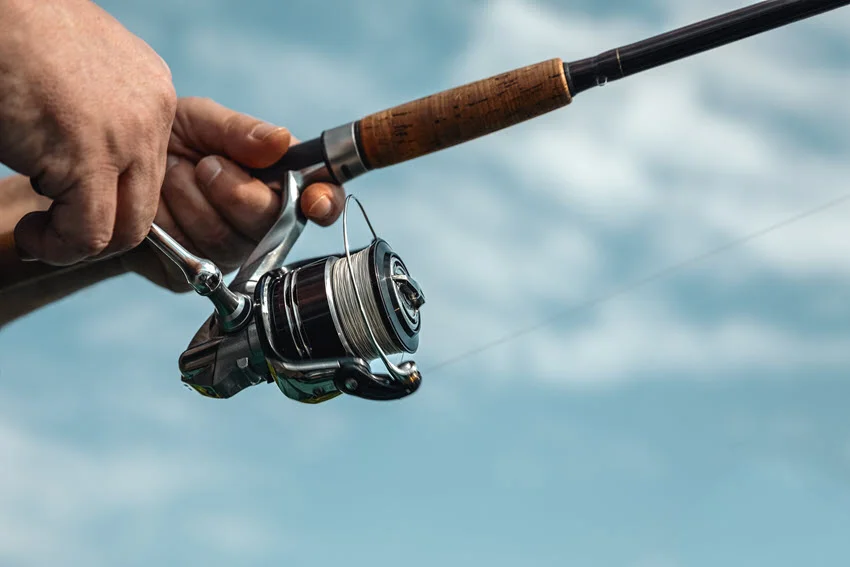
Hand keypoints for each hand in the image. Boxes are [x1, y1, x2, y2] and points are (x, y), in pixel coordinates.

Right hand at [0, 0, 176, 265]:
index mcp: (153, 94)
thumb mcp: (78, 74)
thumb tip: (87, 164)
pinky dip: (58, 247)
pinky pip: (89, 233)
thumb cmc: (16, 36)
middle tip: (54, 232)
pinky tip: (30, 234)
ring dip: (80, 244)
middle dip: (102, 231)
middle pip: (147, 204)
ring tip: (39, 236)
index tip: (68, 209)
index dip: (111, 202)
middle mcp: (154, 114)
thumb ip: (100, 116)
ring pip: (129, 228)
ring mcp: (129, 135)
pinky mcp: (90, 156)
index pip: (153, 173)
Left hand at [121, 97, 345, 290]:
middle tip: (205, 164)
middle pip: (270, 221)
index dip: (325, 201)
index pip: (321, 196)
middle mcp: (261, 222)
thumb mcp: (201, 120)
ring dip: (190, 198)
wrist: (107, 169)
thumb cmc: (163, 139)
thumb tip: (280, 141)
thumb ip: (239, 130)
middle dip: (233, 188)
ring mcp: (229, 252)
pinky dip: (167, 222)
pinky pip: (191, 255)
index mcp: (276, 181)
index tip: (314, 199)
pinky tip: (159, 208)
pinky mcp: (195, 275)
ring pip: (225, 238)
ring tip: (173, 176)